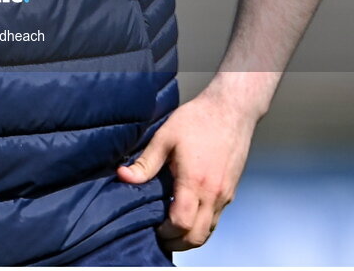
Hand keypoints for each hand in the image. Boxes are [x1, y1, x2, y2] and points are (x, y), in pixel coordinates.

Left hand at [116, 87, 257, 251]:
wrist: (231, 110)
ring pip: (208, 231)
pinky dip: (201, 224)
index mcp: (195, 182)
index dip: (165, 232)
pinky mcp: (231, 191)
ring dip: (190, 236)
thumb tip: (122, 176)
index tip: (152, 227)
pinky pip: (216, 219)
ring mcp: (225, 195)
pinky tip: (187, 213)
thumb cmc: (198, 119)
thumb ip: (145, 162)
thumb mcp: (165, 137)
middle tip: (160, 236)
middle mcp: (214, 194)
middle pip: (197, 237)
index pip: (181, 224)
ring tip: (171, 228)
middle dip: (177, 242)